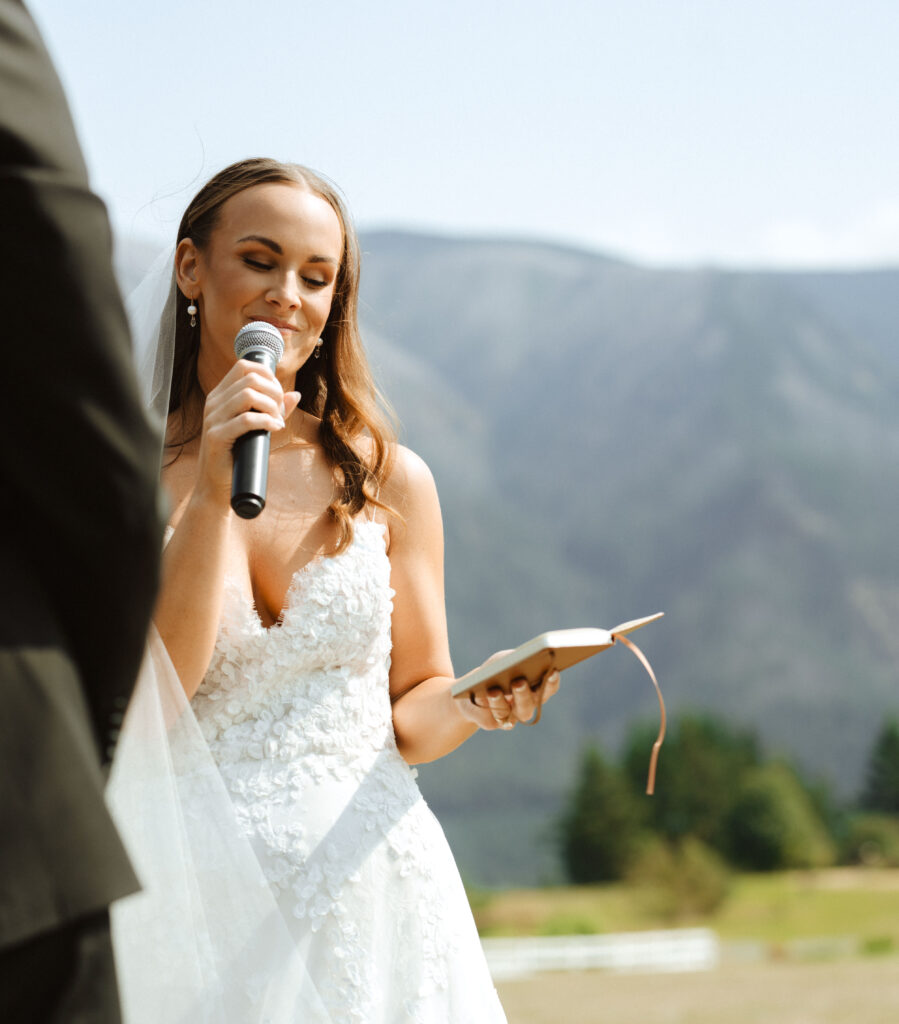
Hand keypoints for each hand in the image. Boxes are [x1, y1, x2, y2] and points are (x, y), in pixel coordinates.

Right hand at [193, 360, 300, 504]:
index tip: (279, 394)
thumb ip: (275, 410)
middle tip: (281, 411)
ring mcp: (213, 419)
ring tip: (278, 421)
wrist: (217, 486)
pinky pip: (245, 420)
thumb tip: (296, 395)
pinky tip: (275, 428)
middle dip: (274, 392)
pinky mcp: (216, 437)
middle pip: (250, 378)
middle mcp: (214, 403)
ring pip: (248, 395)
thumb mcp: (259, 428)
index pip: (243, 366)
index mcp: (220, 396)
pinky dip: (267, 421)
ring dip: (271, 407)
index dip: (267, 375)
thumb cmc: (239, 455)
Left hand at [457, 655, 560, 731]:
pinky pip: (491, 719)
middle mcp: (526, 705)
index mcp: (535, 689)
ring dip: (504, 702)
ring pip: (513, 714)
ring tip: (496, 691)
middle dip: (525, 693)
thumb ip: (511, 659)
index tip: (552, 671)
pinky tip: (485, 695)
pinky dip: (488, 705)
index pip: (549, 687)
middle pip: (532, 703)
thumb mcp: (501, 661)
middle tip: (520, 682)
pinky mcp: (492, 723)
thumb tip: (517, 660)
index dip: (552, 681)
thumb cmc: (493, 672)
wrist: (469, 690)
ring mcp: (510, 717)